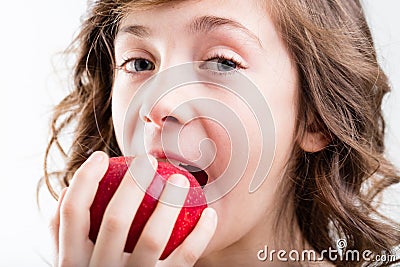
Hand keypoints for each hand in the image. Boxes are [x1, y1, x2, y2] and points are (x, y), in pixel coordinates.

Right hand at [49, 151, 216, 266]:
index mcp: (71, 262)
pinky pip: (185, 258)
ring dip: (169, 203)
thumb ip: (66, 234)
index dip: (85, 178)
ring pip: (152, 237)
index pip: (72, 211)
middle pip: (115, 219)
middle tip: (148, 162)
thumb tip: (67, 189)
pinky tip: (209, 214)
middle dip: (133, 183)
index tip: (101, 156)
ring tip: (180, 181)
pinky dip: (201, 234)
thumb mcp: (72, 262)